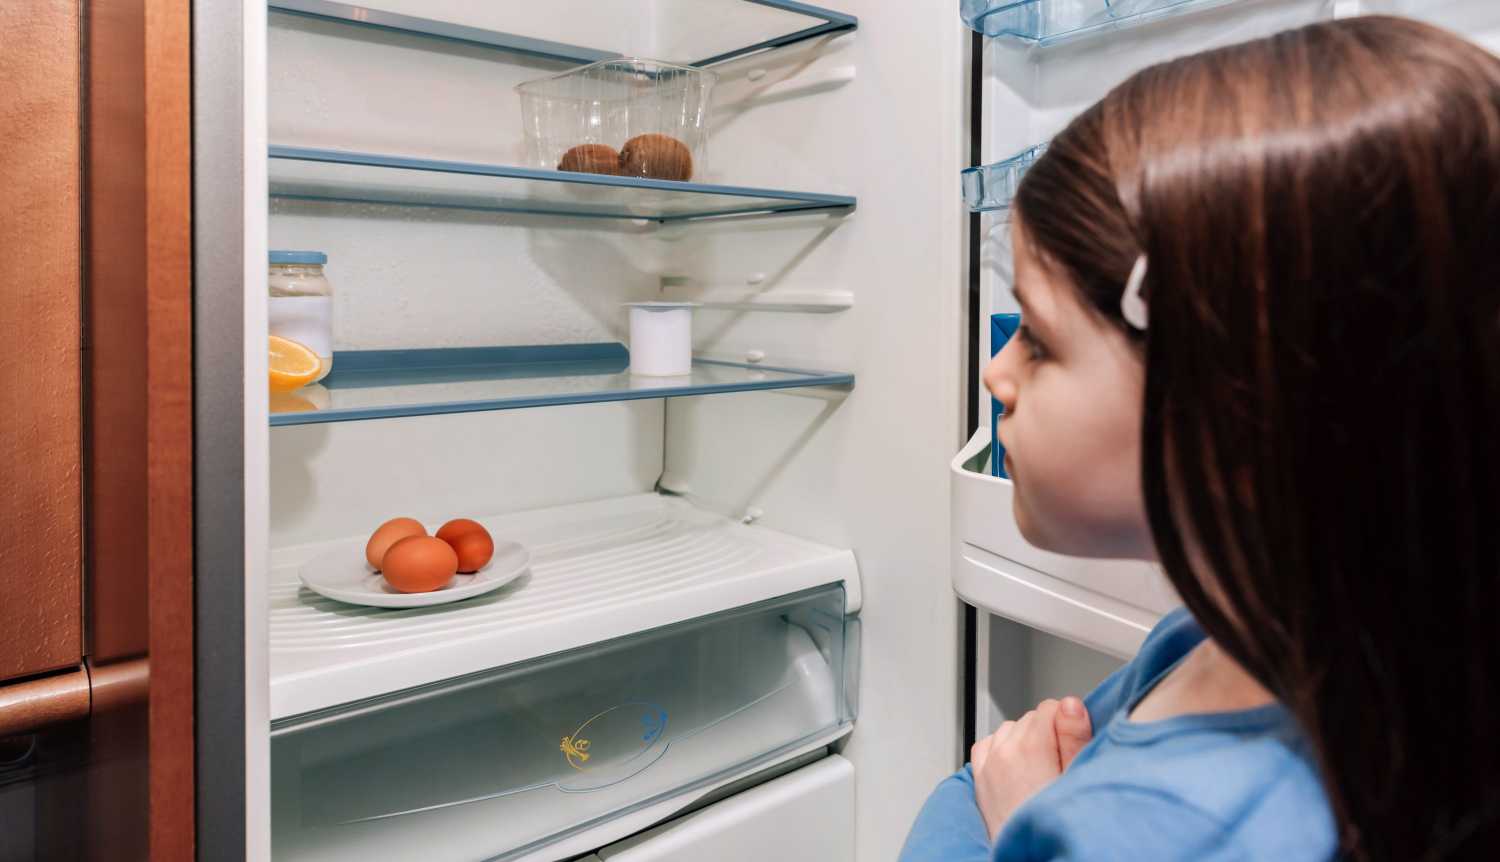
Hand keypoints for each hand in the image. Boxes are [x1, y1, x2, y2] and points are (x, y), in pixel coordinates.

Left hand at [970, 696, 1091, 842]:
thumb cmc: (1054, 823)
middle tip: (1061, 762)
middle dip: (1048, 732)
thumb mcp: (1076, 779)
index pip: (1051, 706)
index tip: (1074, 743)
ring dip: (1025, 739)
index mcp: (1029, 748)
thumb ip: (1074, 738)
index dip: (1067, 723)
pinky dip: (1003, 748)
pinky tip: (1019, 767)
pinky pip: (990, 743)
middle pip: (1031, 717)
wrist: (1026, 854)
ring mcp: (987, 763)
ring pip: (1011, 728)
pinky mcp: (979, 776)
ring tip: (1042, 768)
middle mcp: (1003, 751)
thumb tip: (1070, 703)